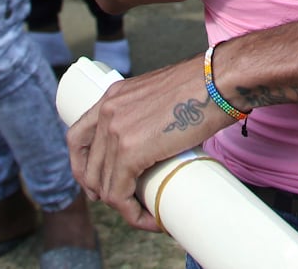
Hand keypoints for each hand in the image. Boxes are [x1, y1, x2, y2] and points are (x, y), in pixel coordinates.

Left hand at [67, 56, 228, 230]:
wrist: (220, 79)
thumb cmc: (205, 85)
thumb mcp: (162, 94)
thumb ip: (151, 113)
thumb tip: (160, 140)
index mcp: (113, 96)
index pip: (77, 137)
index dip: (82, 166)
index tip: (97, 183)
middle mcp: (107, 111)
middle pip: (87, 166)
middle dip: (102, 191)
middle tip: (125, 203)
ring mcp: (115, 131)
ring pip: (103, 184)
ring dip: (122, 205)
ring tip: (145, 212)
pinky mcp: (130, 151)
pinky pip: (119, 194)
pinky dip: (132, 213)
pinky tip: (148, 217)